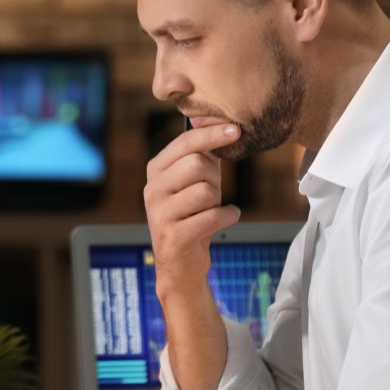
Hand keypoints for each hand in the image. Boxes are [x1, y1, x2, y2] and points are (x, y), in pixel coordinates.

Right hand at [144, 123, 241, 297]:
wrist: (181, 265)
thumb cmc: (192, 216)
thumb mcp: (195, 182)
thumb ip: (204, 154)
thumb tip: (222, 124)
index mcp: (155, 170)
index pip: (185, 142)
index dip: (212, 134)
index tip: (236, 130)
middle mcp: (152, 189)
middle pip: (196, 164)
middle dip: (215, 177)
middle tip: (213, 193)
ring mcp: (159, 214)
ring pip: (205, 191)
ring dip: (218, 201)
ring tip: (210, 210)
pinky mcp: (173, 237)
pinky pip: (212, 216)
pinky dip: (227, 217)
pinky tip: (224, 220)